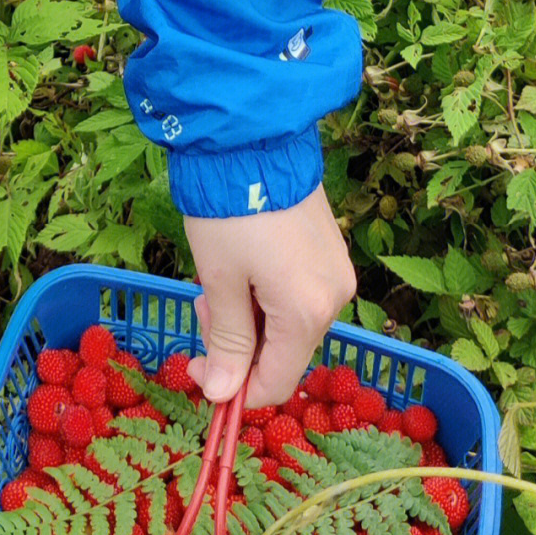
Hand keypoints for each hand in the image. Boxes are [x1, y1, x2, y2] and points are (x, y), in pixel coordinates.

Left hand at [184, 184, 355, 407]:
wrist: (255, 138)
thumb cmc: (230, 212)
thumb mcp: (220, 282)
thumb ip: (226, 343)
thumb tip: (220, 396)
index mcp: (306, 313)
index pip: (274, 383)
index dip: (233, 389)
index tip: (197, 367)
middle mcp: (335, 300)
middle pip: (283, 355)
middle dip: (238, 343)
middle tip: (205, 303)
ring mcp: (338, 276)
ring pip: (289, 326)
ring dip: (250, 318)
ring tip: (222, 279)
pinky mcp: (333, 256)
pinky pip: (299, 298)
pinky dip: (267, 298)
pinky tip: (246, 268)